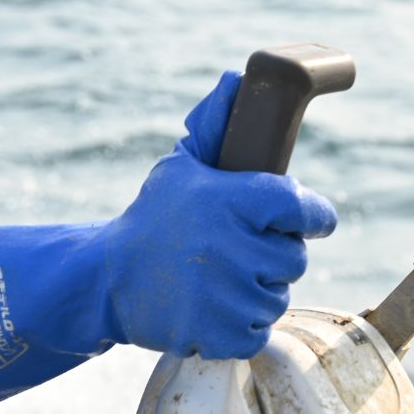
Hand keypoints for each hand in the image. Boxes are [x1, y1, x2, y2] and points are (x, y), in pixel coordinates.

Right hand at [100, 71, 336, 358]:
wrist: (106, 279)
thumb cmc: (151, 218)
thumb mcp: (179, 167)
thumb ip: (213, 125)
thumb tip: (234, 80)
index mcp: (230, 200)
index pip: (304, 207)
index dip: (307, 214)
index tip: (297, 218)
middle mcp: (233, 247)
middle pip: (294, 257)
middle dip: (269, 252)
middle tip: (232, 248)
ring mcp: (228, 295)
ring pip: (278, 294)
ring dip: (255, 288)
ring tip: (215, 277)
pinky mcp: (223, 333)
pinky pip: (259, 328)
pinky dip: (239, 321)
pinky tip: (209, 304)